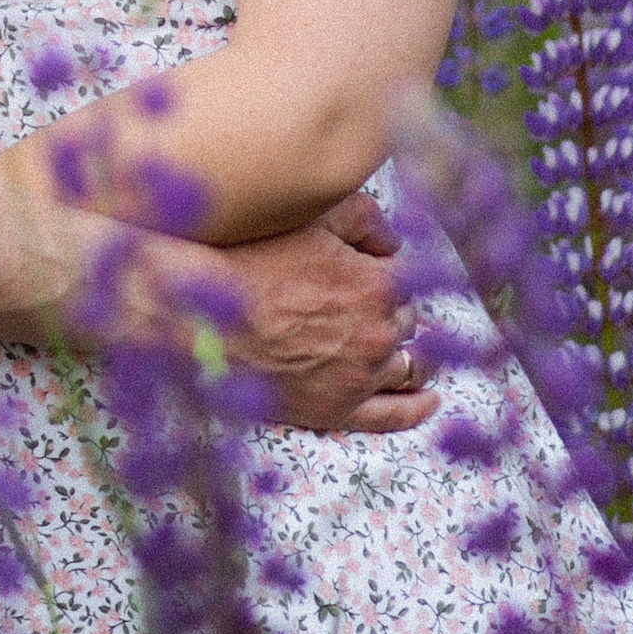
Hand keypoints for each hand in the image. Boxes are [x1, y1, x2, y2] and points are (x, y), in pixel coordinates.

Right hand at [184, 190, 430, 433]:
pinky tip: (430, 400)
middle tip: (368, 305)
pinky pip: (394, 416)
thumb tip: (393, 238)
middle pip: (407, 320)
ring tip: (411, 352)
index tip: (368, 268)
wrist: (202, 316)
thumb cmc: (251, 259)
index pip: (406, 275)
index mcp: (379, 283)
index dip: (385, 269)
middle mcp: (379, 332)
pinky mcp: (338, 409)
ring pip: (409, 365)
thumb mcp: (311, 218)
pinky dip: (417, 409)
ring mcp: (361, 375)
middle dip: (394, 310)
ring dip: (412, 355)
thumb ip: (364, 218)